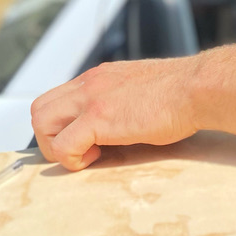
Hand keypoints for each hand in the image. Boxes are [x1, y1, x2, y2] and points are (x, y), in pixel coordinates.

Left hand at [30, 57, 199, 170]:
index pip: (56, 98)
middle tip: (81, 151)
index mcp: (98, 77)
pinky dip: (74, 159)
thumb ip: (119, 99)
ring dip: (58, 147)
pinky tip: (100, 156)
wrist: (196, 87)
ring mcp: (92, 97)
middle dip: (52, 138)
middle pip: (40, 110)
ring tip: (89, 154)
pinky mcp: (99, 117)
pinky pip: (63, 144)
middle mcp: (90, 82)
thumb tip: (112, 125)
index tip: (85, 139)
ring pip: (41, 122)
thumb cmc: (178, 93)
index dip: (63, 125)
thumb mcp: (138, 89)